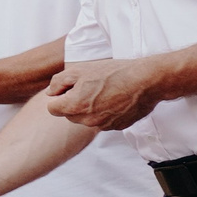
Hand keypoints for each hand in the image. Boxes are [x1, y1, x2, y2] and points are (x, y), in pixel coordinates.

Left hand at [44, 58, 162, 131]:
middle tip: (89, 87)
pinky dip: (106, 112)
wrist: (146, 81)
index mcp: (75, 106)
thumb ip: (59, 82)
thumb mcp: (80, 70)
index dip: (58, 98)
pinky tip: (117, 98)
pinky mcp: (118, 126)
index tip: (69, 89)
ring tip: (105, 91)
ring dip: (91, 108)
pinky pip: (104, 121)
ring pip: (88, 119)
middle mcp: (88, 120)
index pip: (52, 109)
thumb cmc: (113, 73)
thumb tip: (50, 93)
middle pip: (70, 115)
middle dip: (74, 103)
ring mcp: (104, 125)